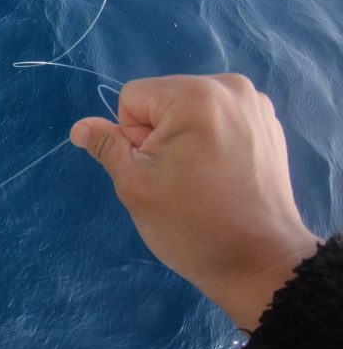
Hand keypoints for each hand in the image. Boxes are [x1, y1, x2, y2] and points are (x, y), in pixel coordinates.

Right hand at [70, 74, 318, 330]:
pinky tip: (222, 172)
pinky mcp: (268, 122)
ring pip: (188, 108)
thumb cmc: (191, 225)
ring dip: (184, 137)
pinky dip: (211, 139)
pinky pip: (218, 118)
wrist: (258, 261)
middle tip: (179, 178)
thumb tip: (80, 127)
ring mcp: (254, 103)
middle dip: (159, 134)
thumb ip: (106, 146)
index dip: (132, 137)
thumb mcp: (134, 185)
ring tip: (201, 176)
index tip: (157, 170)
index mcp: (194, 95)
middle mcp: (228, 87)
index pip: (132, 98)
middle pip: (162, 99)